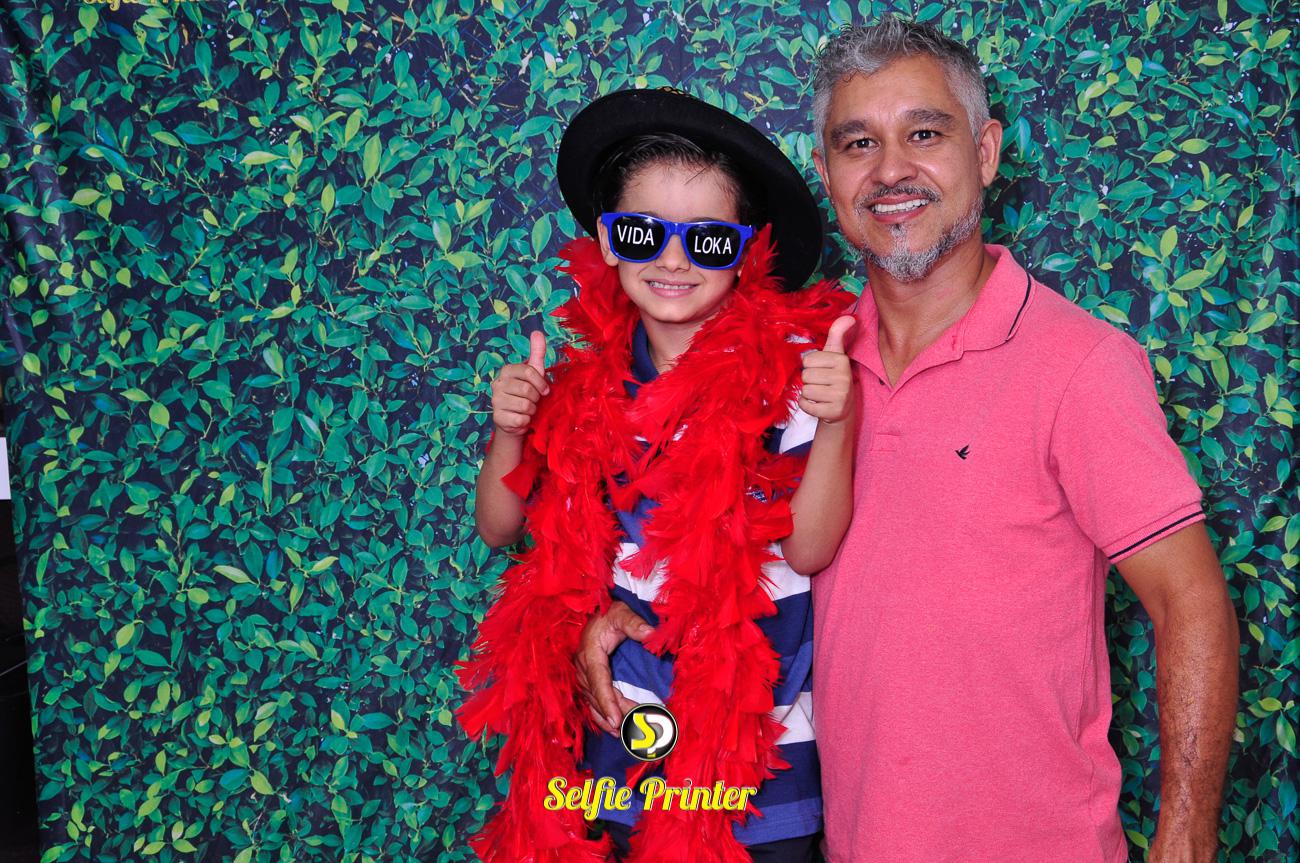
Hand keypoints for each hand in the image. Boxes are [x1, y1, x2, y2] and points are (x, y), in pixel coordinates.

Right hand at [490, 331, 550, 435]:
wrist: (514, 420)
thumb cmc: (526, 394)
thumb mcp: (534, 372)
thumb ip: (537, 353)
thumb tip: (537, 332)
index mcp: (507, 370)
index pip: (528, 371)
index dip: (541, 382)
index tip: (545, 390)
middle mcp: (497, 384)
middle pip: (527, 390)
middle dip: (536, 398)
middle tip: (533, 401)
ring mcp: (495, 401)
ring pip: (525, 406)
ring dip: (532, 410)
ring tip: (527, 410)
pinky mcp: (497, 418)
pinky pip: (521, 420)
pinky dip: (526, 421)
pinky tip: (521, 419)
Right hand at [573, 601, 653, 733]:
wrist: (600, 610)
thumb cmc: (612, 611)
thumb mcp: (622, 613)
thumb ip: (635, 623)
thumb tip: (651, 634)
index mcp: (590, 652)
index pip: (598, 681)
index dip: (607, 702)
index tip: (616, 719)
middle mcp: (583, 665)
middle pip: (598, 695)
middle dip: (614, 713)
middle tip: (634, 729)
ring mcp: (583, 673)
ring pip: (593, 701)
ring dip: (607, 718)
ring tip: (622, 734)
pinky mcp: (587, 677)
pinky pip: (592, 700)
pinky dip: (601, 714)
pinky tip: (612, 727)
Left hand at [798, 315, 856, 424]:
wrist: (842, 409)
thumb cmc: (834, 378)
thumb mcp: (836, 355)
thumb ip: (837, 335)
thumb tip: (849, 317)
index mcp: (841, 361)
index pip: (807, 361)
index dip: (810, 367)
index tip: (822, 371)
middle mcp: (843, 377)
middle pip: (805, 376)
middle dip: (809, 381)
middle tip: (821, 385)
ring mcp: (840, 396)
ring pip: (805, 391)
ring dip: (808, 394)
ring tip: (821, 395)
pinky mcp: (833, 412)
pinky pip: (806, 405)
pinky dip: (807, 406)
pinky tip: (819, 405)